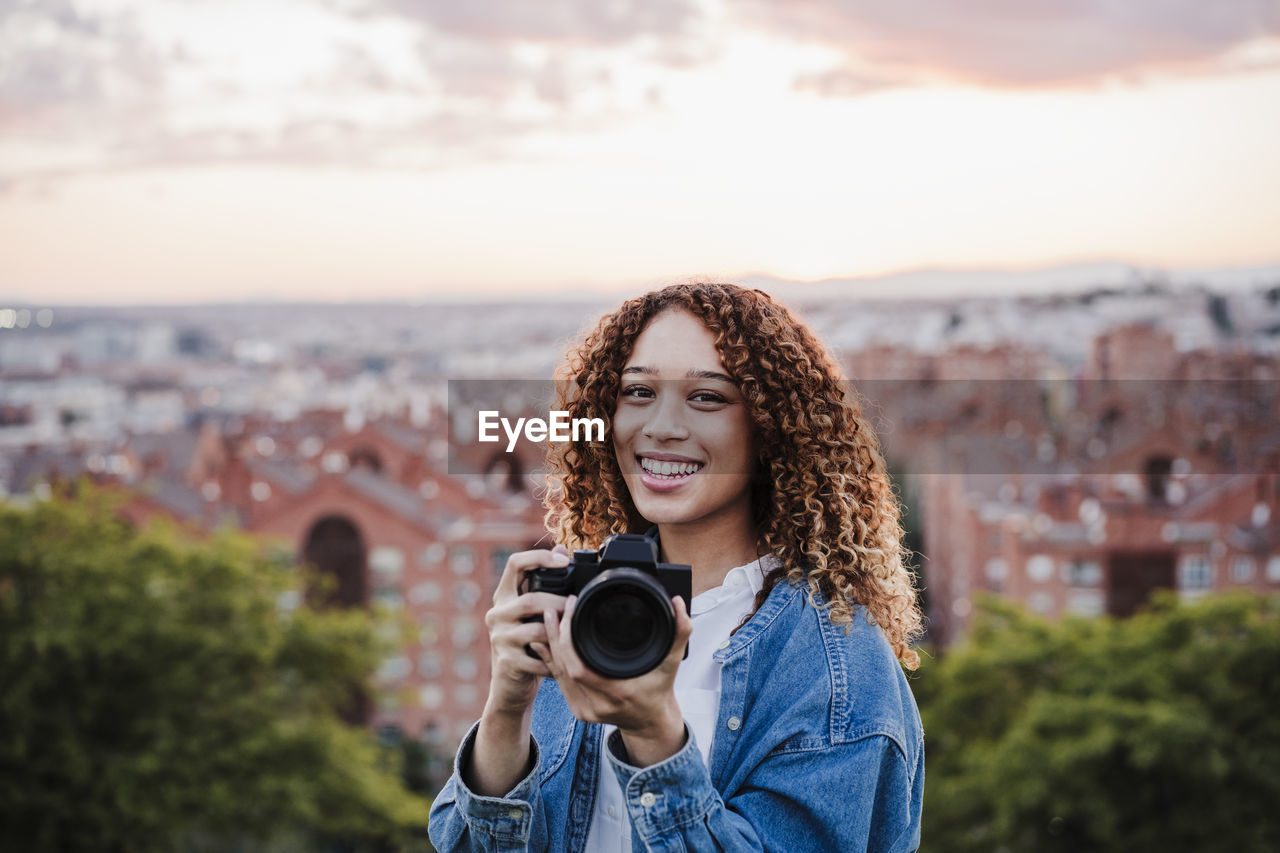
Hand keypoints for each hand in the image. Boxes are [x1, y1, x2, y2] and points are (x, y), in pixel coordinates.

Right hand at [482, 546, 573, 716]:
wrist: (509, 685)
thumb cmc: (527, 643)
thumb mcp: (532, 612)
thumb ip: (542, 583)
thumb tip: (560, 548)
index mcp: (504, 596)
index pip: (514, 564)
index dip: (539, 557)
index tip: (564, 561)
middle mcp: (496, 614)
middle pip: (530, 599)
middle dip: (559, 603)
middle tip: (576, 608)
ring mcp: (499, 638)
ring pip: (536, 629)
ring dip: (559, 633)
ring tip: (573, 634)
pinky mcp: (507, 662)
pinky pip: (539, 657)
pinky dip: (555, 658)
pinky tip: (564, 659)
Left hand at [531, 593, 692, 766]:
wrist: (651, 721)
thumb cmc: (660, 689)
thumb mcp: (673, 661)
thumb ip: (679, 632)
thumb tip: (678, 603)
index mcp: (619, 692)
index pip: (581, 665)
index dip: (569, 635)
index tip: (572, 607)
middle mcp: (599, 705)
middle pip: (565, 667)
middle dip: (557, 635)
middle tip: (556, 608)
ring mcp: (586, 711)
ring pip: (558, 674)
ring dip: (550, 645)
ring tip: (548, 618)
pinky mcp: (578, 711)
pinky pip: (558, 683)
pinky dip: (550, 661)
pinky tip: (543, 642)